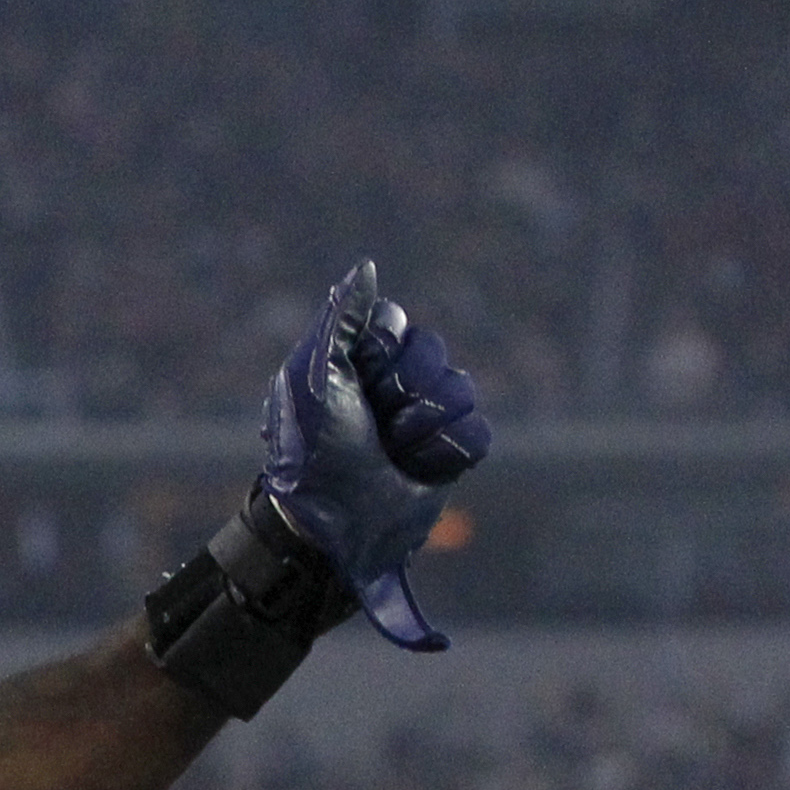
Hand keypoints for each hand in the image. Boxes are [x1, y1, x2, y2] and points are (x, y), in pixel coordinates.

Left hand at [259, 259, 490, 650]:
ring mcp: (424, 418)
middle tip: (373, 423)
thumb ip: (341, 320)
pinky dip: (446, 452)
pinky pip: (478, 432)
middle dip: (403, 392)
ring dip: (422, 427)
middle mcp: (392, 385)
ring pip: (462, 390)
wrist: (332, 522)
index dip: (381, 353)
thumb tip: (366, 268)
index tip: (356, 381)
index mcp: (357, 361)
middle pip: (434, 352)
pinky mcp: (449, 454)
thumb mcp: (313, 377)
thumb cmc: (311, 450)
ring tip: (391, 452)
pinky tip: (416, 470)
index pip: (397, 325)